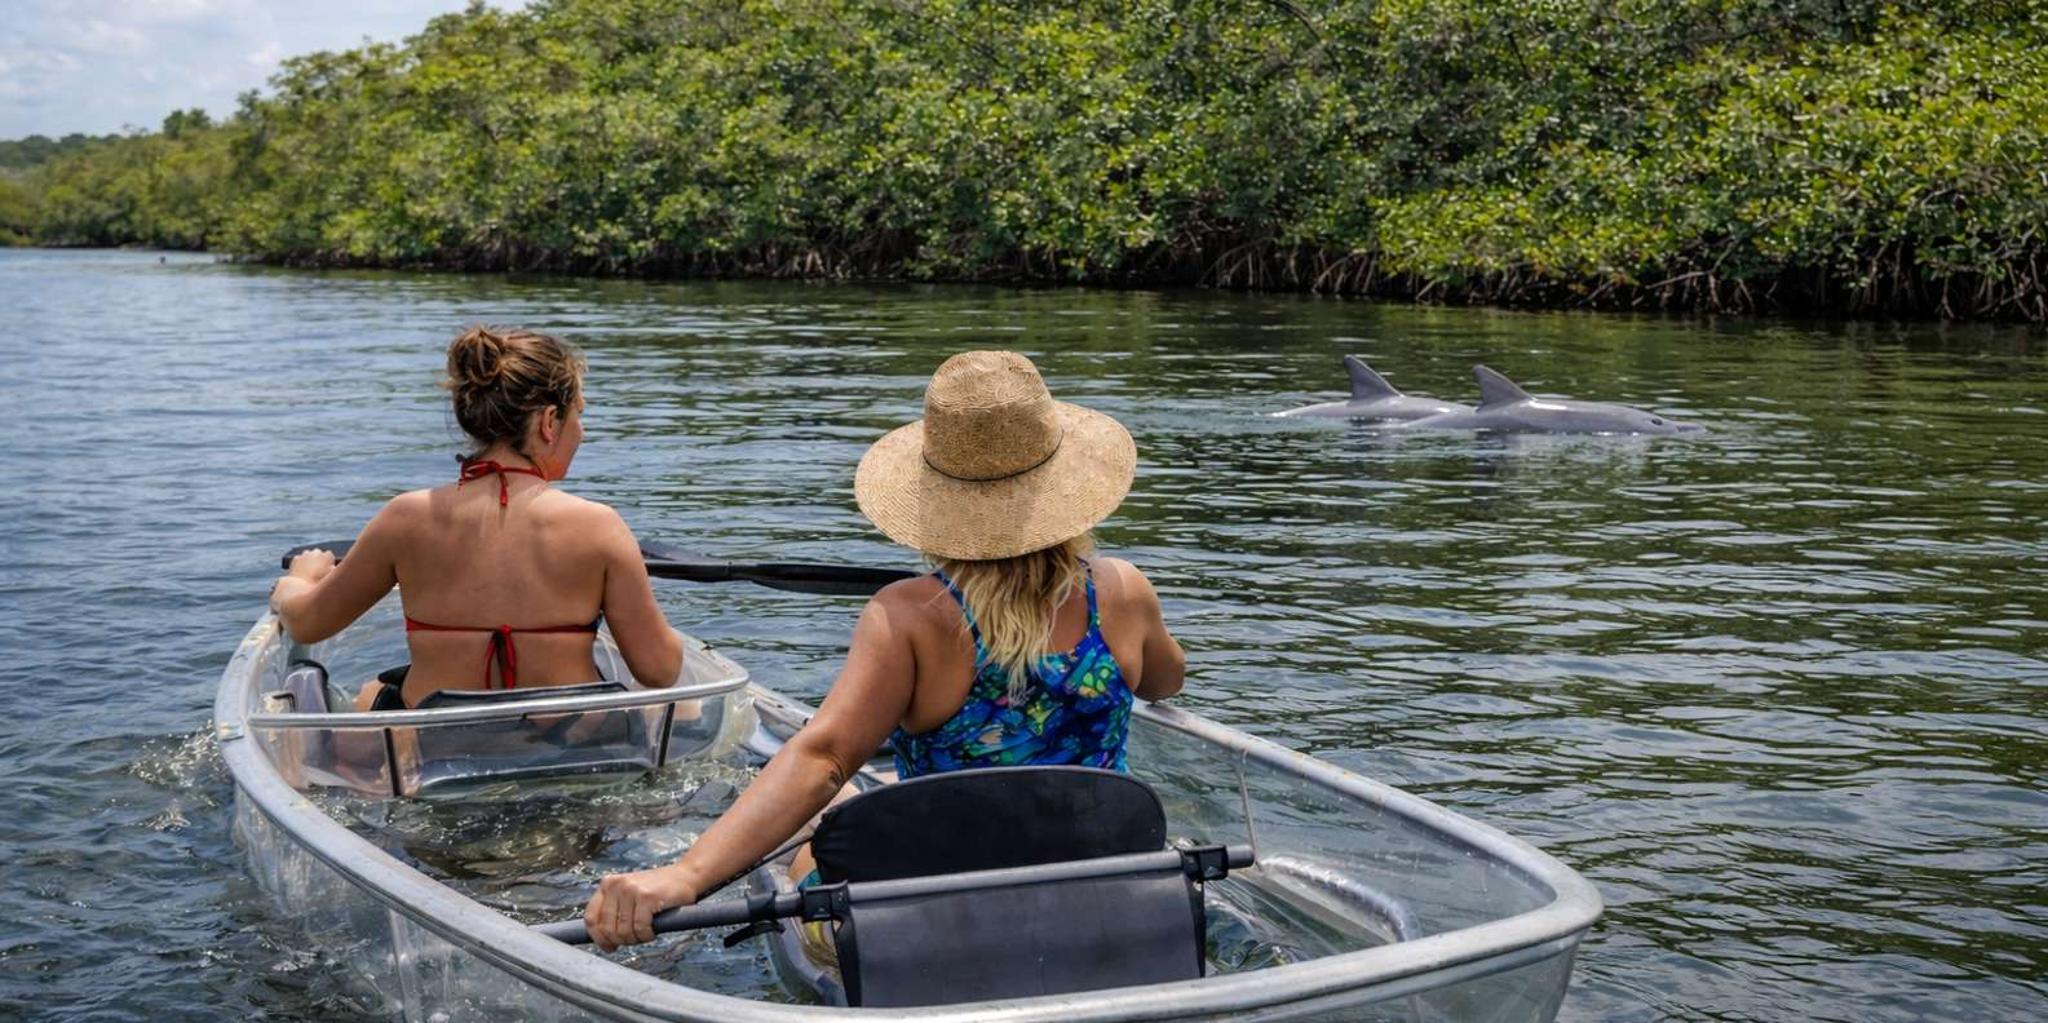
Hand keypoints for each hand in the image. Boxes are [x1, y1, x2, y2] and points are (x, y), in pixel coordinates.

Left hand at [286, 548, 336, 581]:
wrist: (302, 587)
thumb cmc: (319, 583)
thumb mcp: (332, 577)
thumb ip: (334, 570)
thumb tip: (334, 567)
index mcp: (328, 556)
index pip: (329, 555)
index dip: (328, 563)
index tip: (326, 569)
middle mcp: (317, 552)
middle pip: (318, 553)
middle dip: (318, 560)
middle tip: (317, 571)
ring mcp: (305, 554)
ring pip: (308, 555)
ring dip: (309, 560)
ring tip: (309, 572)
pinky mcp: (296, 558)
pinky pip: (299, 559)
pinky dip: (300, 564)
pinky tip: (301, 573)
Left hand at [583, 865, 697, 950]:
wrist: (686, 875)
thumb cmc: (658, 890)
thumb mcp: (629, 894)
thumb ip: (614, 911)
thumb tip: (603, 941)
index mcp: (608, 884)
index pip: (591, 917)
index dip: (599, 937)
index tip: (609, 946)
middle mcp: (617, 885)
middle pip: (607, 928)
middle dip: (621, 941)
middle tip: (635, 939)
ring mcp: (631, 890)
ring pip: (624, 931)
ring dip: (636, 939)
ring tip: (646, 933)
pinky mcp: (647, 897)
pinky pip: (640, 928)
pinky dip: (647, 935)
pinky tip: (653, 930)